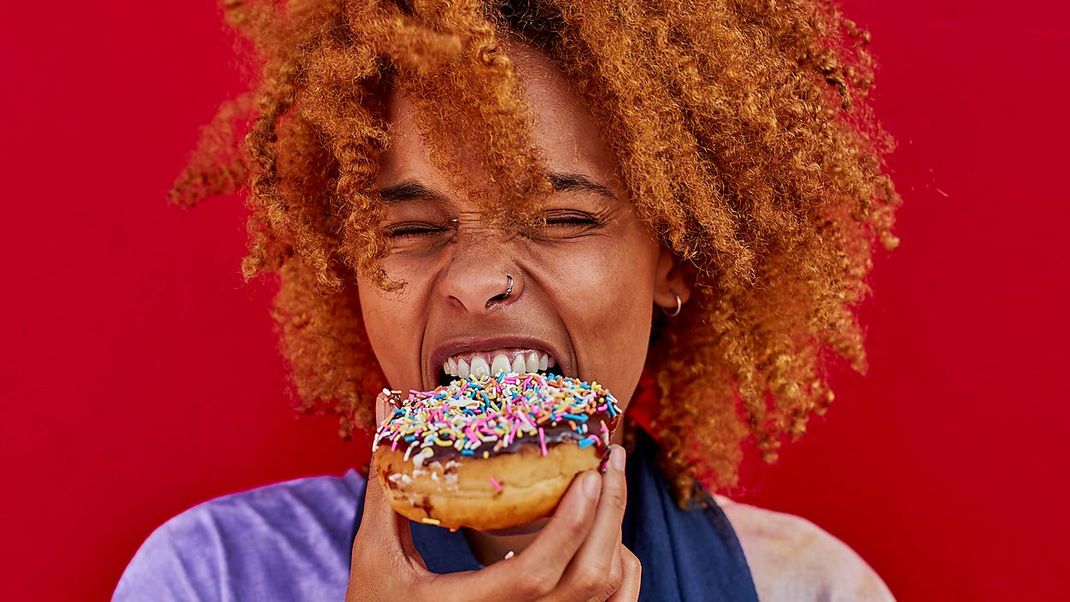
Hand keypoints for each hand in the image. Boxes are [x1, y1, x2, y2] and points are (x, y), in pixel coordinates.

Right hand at [346, 396, 640, 600]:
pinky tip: (604, 536)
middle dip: (611, 512)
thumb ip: (385, 488)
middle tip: (610, 458)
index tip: (587, 474)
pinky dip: (620, 571)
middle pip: (589, 579)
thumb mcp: (374, 554)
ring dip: (615, 535)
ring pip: (607, 593)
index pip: (535, 574)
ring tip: (607, 486)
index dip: (570, 526)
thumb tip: (385, 406)